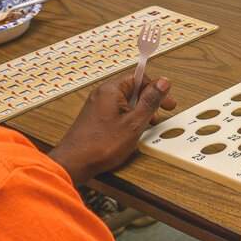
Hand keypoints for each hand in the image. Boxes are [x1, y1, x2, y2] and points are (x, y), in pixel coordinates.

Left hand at [49, 72, 174, 184]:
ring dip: (139, 110)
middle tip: (160, 113)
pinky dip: (128, 117)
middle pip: (132, 88)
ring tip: (147, 125)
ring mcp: (97, 106)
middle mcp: (102, 94)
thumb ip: (150, 101)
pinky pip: (117, 110)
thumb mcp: (134, 123)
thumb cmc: (100, 145)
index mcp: (111, 90)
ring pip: (125, 100)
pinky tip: (132, 130)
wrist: (74, 163)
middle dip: (149, 100)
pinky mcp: (96, 117)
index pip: (138, 76)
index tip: (166, 101)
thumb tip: (163, 82)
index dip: (155, 88)